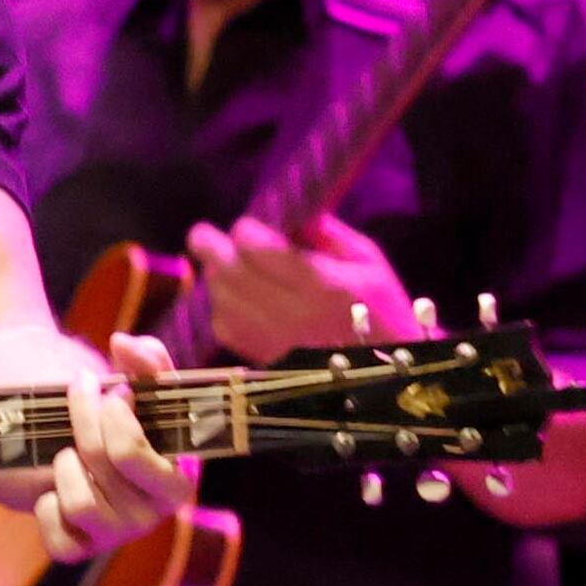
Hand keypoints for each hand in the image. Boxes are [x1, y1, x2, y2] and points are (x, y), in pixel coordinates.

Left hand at [39, 331, 197, 563]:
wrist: (71, 441)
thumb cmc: (116, 414)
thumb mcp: (139, 386)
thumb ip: (145, 362)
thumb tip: (124, 343)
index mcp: (178, 477)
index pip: (137, 454)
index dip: (116, 418)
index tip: (114, 391)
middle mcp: (154, 512)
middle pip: (105, 465)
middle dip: (85, 422)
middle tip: (80, 397)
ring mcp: (118, 533)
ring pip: (81, 503)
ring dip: (65, 467)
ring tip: (67, 451)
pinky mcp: (80, 548)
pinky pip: (60, 541)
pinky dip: (48, 510)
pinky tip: (53, 490)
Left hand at [185, 210, 418, 362]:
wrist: (383, 373)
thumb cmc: (381, 310)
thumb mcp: (367, 261)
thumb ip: (327, 233)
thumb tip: (290, 212)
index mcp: (322, 284)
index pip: (262, 251)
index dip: (246, 232)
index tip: (248, 225)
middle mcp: (291, 312)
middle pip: (231, 274)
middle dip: (211, 248)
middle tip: (202, 234)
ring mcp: (272, 338)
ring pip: (222, 299)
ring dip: (215, 276)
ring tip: (223, 263)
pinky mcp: (261, 357)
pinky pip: (223, 327)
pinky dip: (219, 306)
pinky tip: (232, 296)